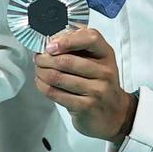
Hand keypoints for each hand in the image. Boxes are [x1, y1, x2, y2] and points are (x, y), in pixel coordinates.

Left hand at [33, 27, 136, 141]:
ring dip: (41, 72)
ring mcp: (97, 90)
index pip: (90, 38)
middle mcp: (105, 71)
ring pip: (58, 77)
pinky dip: (43, 86)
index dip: (67, 40)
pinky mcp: (86, 106)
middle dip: (45, 59)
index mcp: (106, 54)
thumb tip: (51, 40)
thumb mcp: (97, 60)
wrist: (114, 113)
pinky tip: (41, 83)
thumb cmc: (99, 82)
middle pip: (67, 61)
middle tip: (38, 58)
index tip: (50, 45)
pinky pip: (56, 94)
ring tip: (38, 70)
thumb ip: (78, 46)